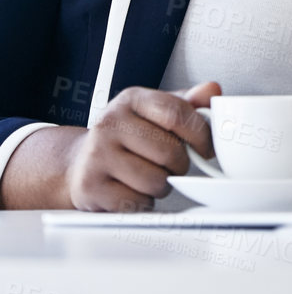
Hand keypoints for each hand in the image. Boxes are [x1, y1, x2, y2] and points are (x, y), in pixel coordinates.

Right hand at [1, 80, 220, 211]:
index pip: (177, 113)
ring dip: (162, 186)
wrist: (78, 162)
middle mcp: (110, 123)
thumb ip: (186, 102)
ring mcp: (98, 155)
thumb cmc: (125, 137)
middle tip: (173, 165)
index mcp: (131, 99)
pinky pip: (136, 203)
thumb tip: (212, 90)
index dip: (201, 134)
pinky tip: (133, 190)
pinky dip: (143, 203)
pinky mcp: (91, 187)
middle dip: (180, 165)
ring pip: (155, 180)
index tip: (206, 148)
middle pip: (169, 151)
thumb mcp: (153, 112)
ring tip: (151, 176)